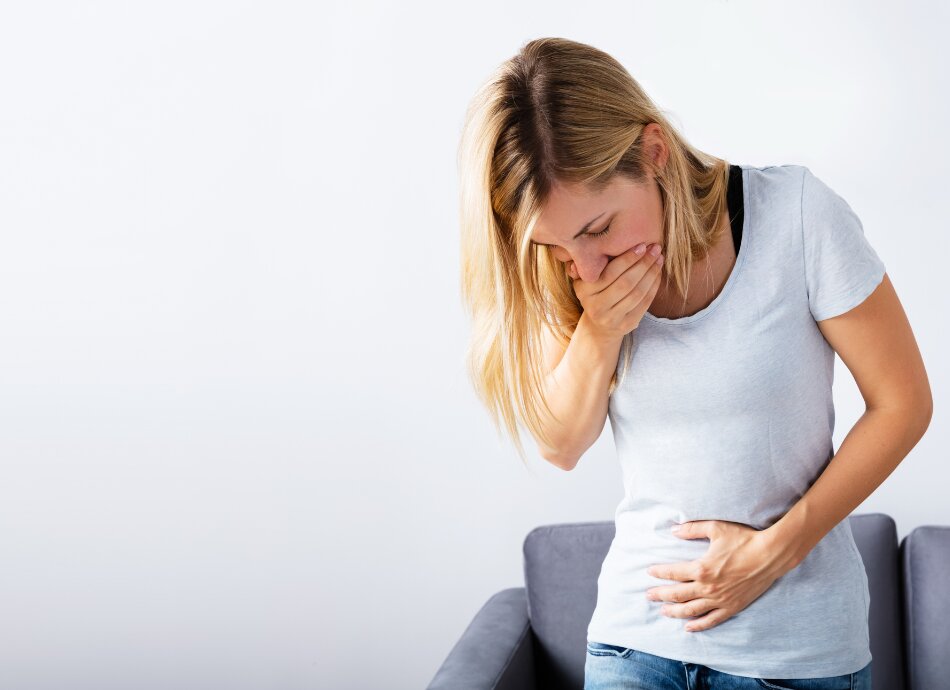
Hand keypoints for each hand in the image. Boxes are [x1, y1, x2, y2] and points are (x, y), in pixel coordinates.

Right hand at [568, 243, 663, 341]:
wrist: (599, 326)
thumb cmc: (595, 293)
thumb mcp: (585, 279)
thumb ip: (588, 264)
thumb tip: (592, 247)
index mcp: (583, 291)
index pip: (610, 273)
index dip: (627, 259)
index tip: (642, 246)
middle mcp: (595, 307)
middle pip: (626, 283)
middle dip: (643, 264)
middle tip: (655, 249)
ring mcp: (611, 318)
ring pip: (637, 293)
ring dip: (651, 274)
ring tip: (659, 259)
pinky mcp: (626, 325)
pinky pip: (644, 303)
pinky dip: (653, 287)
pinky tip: (658, 274)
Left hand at [644, 520, 793, 632]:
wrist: (770, 555)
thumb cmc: (743, 539)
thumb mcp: (716, 528)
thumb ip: (692, 529)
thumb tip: (674, 530)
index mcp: (702, 568)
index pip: (673, 573)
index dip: (659, 573)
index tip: (649, 572)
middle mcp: (708, 587)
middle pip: (677, 594)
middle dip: (660, 595)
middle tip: (648, 595)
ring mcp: (720, 600)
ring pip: (691, 610)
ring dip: (675, 612)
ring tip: (663, 611)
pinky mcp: (732, 607)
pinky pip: (712, 620)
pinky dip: (698, 625)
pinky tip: (688, 627)